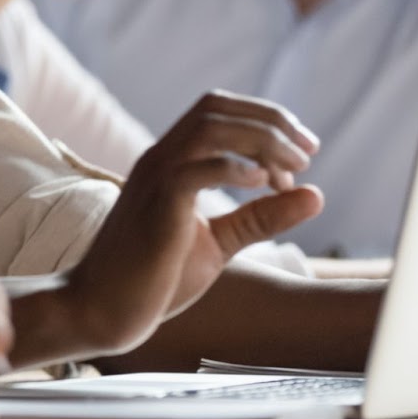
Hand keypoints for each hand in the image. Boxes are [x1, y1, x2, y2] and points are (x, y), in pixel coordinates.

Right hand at [61, 90, 323, 356]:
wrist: (100, 309)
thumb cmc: (153, 279)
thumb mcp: (219, 243)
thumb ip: (261, 218)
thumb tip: (316, 194)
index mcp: (170, 162)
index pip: (216, 111)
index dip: (265, 119)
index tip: (302, 152)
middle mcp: (160, 159)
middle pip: (215, 109)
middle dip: (270, 121)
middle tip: (308, 153)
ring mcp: (155, 179)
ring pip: (208, 128)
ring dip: (259, 140)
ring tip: (292, 168)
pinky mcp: (157, 205)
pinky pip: (196, 169)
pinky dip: (235, 168)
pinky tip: (264, 185)